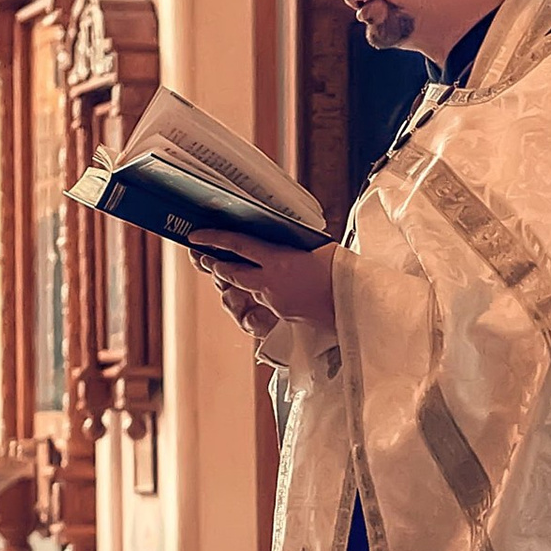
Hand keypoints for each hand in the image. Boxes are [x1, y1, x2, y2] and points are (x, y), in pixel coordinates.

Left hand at [190, 232, 337, 339]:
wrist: (354, 307)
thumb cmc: (343, 274)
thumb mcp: (321, 249)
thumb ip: (298, 246)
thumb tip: (288, 241)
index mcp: (278, 260)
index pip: (238, 245)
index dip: (214, 239)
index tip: (196, 236)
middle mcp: (271, 282)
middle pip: (233, 272)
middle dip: (216, 264)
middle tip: (204, 257)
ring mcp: (275, 301)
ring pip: (248, 288)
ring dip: (237, 280)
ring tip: (229, 272)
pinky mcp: (283, 314)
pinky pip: (267, 300)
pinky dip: (264, 292)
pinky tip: (269, 287)